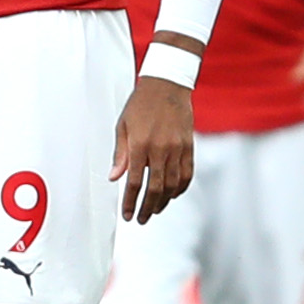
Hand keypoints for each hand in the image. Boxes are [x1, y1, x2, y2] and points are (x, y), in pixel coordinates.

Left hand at [112, 71, 197, 222]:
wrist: (167, 85)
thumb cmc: (141, 104)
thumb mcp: (123, 126)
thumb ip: (120, 154)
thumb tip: (114, 178)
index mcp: (140, 143)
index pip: (134, 181)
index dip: (130, 201)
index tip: (127, 214)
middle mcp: (160, 148)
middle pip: (155, 188)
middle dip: (146, 207)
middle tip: (140, 219)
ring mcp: (177, 148)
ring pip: (173, 184)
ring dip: (163, 201)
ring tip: (154, 210)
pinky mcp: (189, 146)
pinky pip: (186, 174)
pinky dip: (180, 188)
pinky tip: (172, 195)